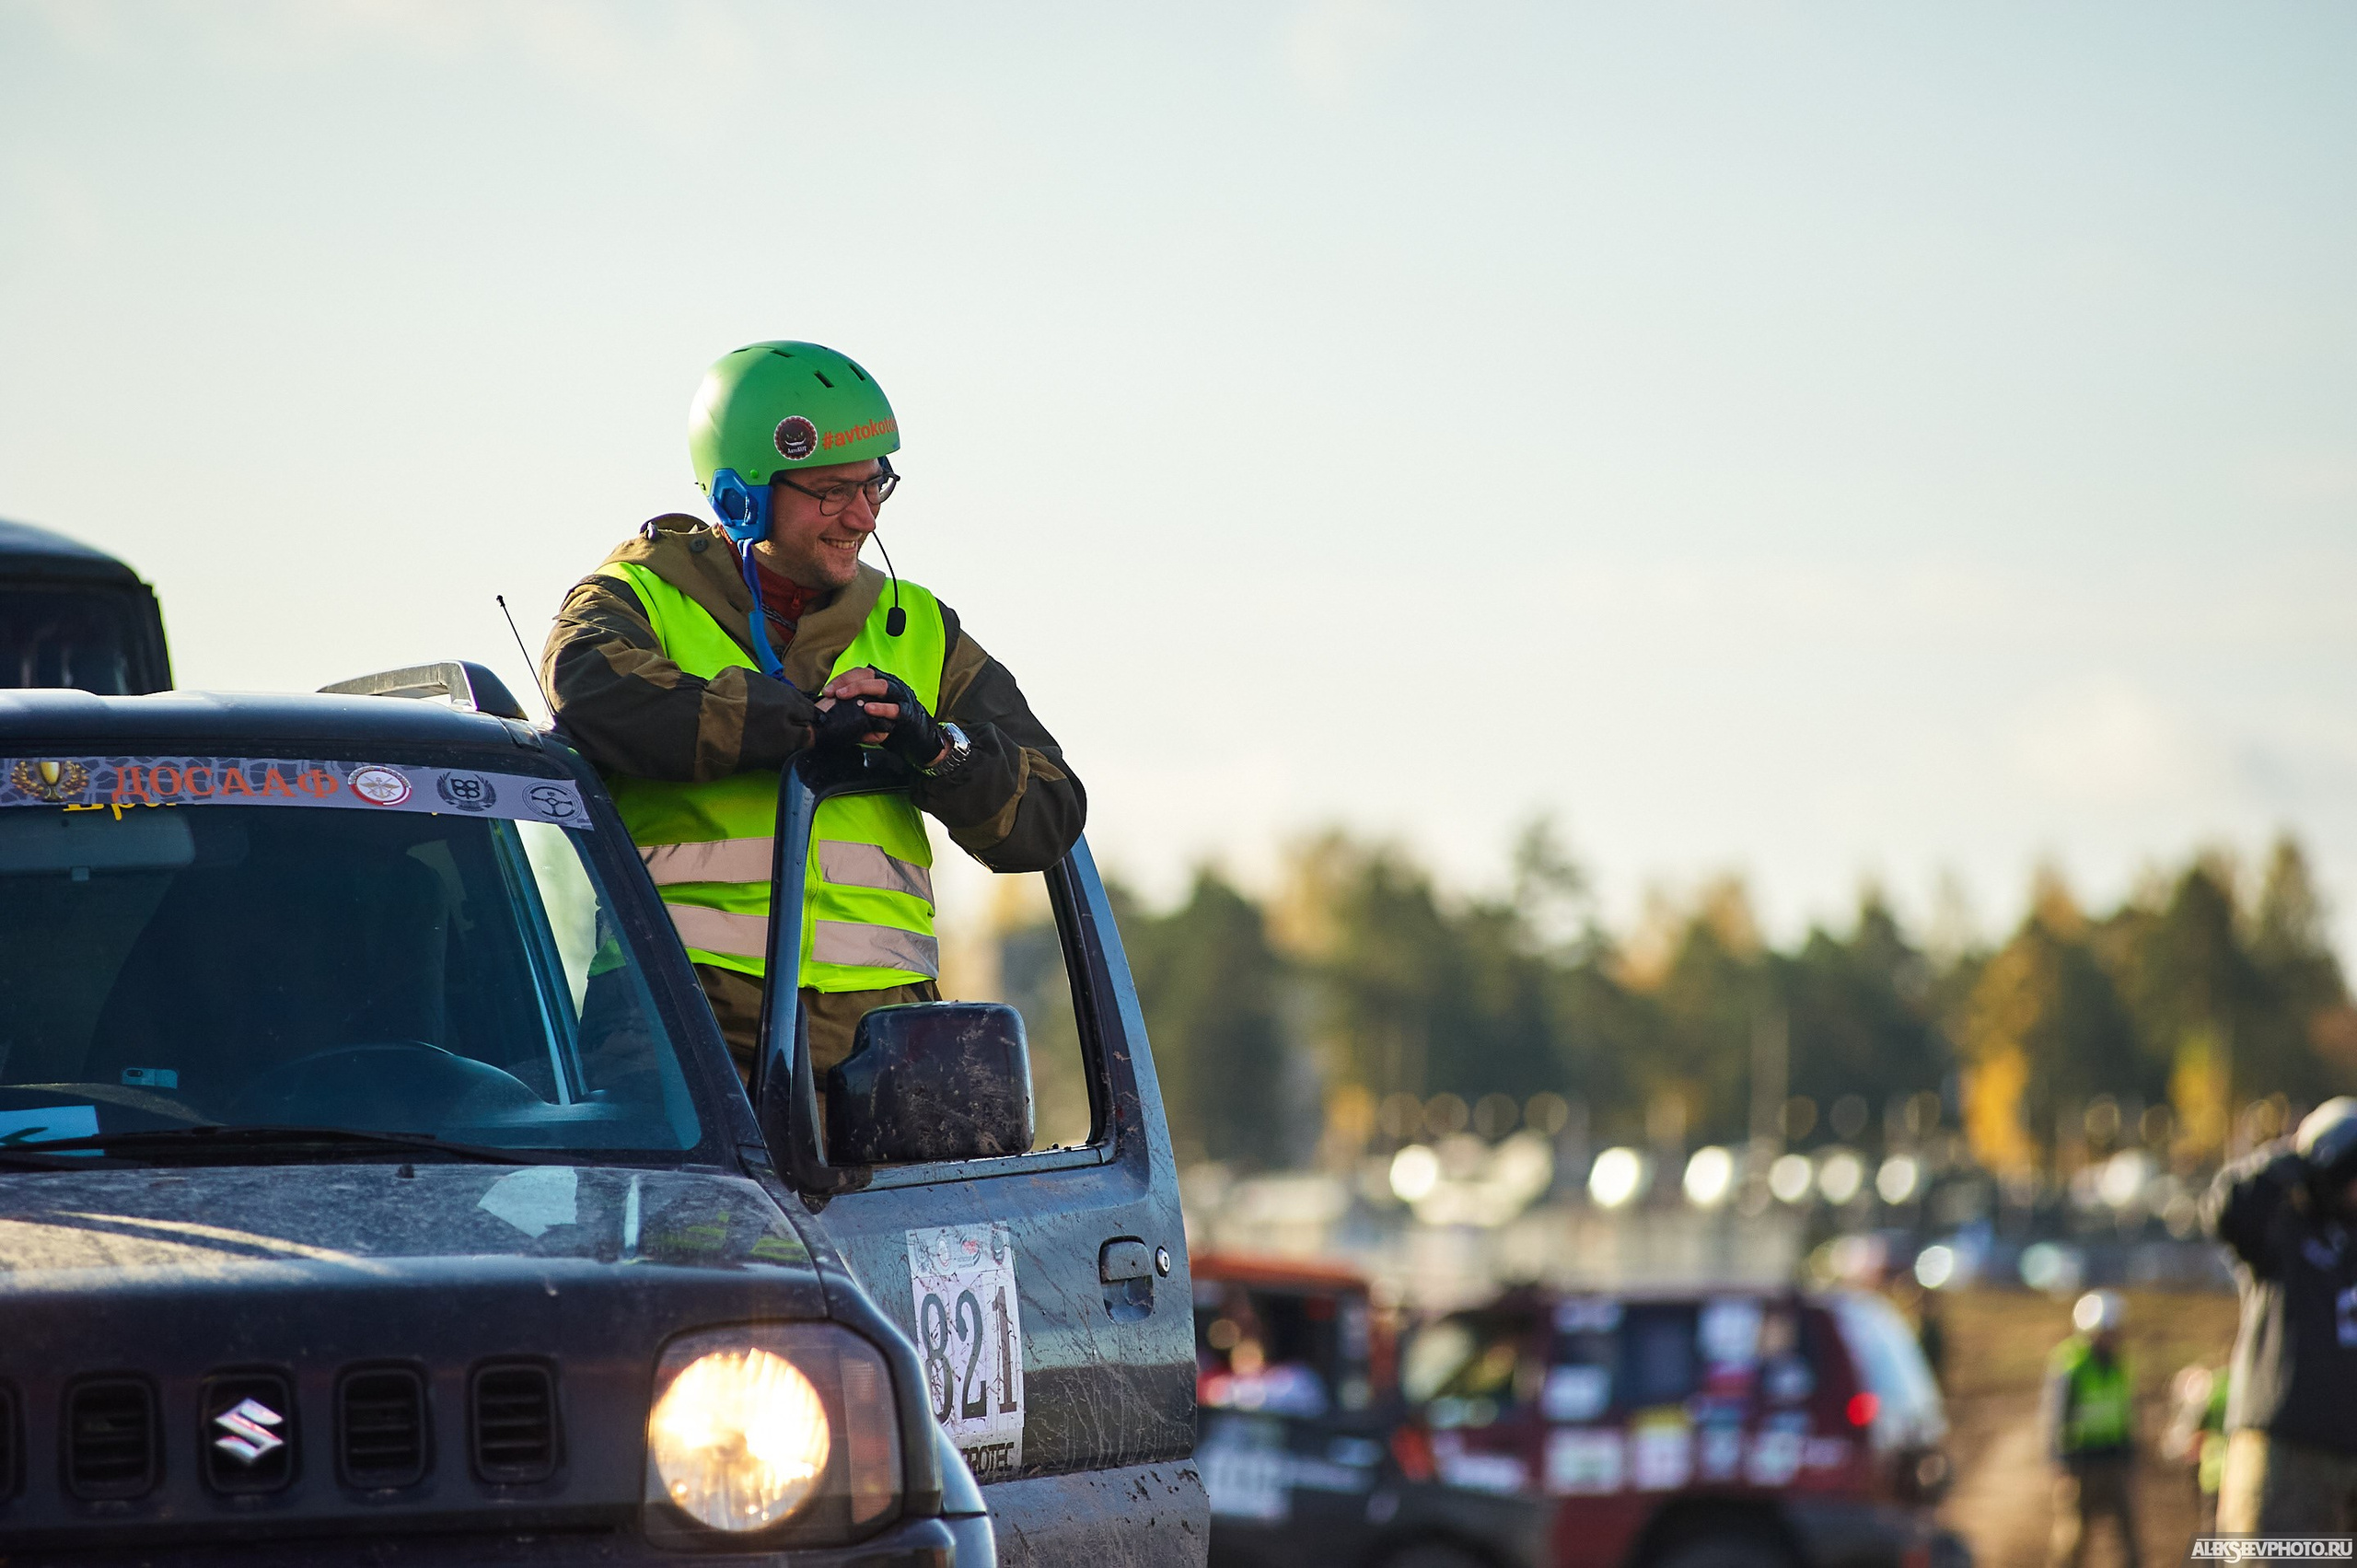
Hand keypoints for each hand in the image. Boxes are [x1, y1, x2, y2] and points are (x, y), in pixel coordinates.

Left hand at [814, 666, 946, 766]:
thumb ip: (858, 710)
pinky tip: (867, 710)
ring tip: (843, 695)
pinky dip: (880, 708)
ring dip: (860, 689)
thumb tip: (833, 711)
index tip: (826, 691)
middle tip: (832, 692)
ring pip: (881, 686)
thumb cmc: (895, 726)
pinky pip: (894, 709)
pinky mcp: (908, 714)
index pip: (860, 673)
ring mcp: (901, 699)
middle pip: (868, 675)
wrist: (922, 742)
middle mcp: (893, 686)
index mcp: (883, 684)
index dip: (842, 679)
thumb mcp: (873, 715)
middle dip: (847, 682)